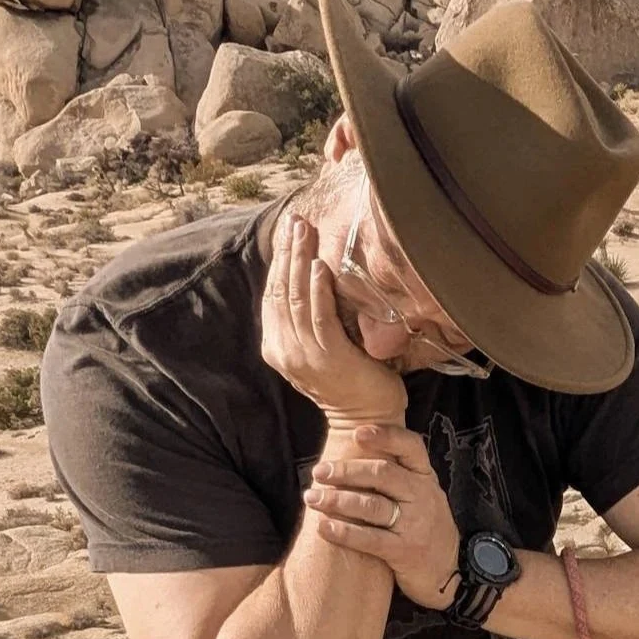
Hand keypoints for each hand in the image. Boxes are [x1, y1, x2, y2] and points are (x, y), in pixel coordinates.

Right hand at [260, 212, 405, 426]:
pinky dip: (318, 291)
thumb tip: (312, 276)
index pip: (272, 294)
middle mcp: (285, 350)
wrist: (365, 418)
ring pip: (296, 299)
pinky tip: (319, 267)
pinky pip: (319, 318)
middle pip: (281, 290)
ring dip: (300, 261)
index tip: (289, 230)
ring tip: (306, 232)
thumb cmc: (349, 379)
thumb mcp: (320, 345)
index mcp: (278, 345)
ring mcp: (305, 355)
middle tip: (297, 220)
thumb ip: (309, 319)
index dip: (279, 260)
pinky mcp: (330, 358)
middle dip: (288, 252)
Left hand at [303, 424, 462, 608]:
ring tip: (312, 498)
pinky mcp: (404, 552)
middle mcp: (423, 497)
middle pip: (382, 474)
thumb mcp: (423, 496)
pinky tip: (324, 527)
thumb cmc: (426, 528)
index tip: (356, 432)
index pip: (411, 447)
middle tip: (318, 472)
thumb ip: (399, 476)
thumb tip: (354, 452)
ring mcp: (415, 525)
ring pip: (372, 506)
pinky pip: (370, 539)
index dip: (385, 436)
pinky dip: (344, 533)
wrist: (450, 572)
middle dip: (346, 471)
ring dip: (337, 500)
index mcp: (425, 478)